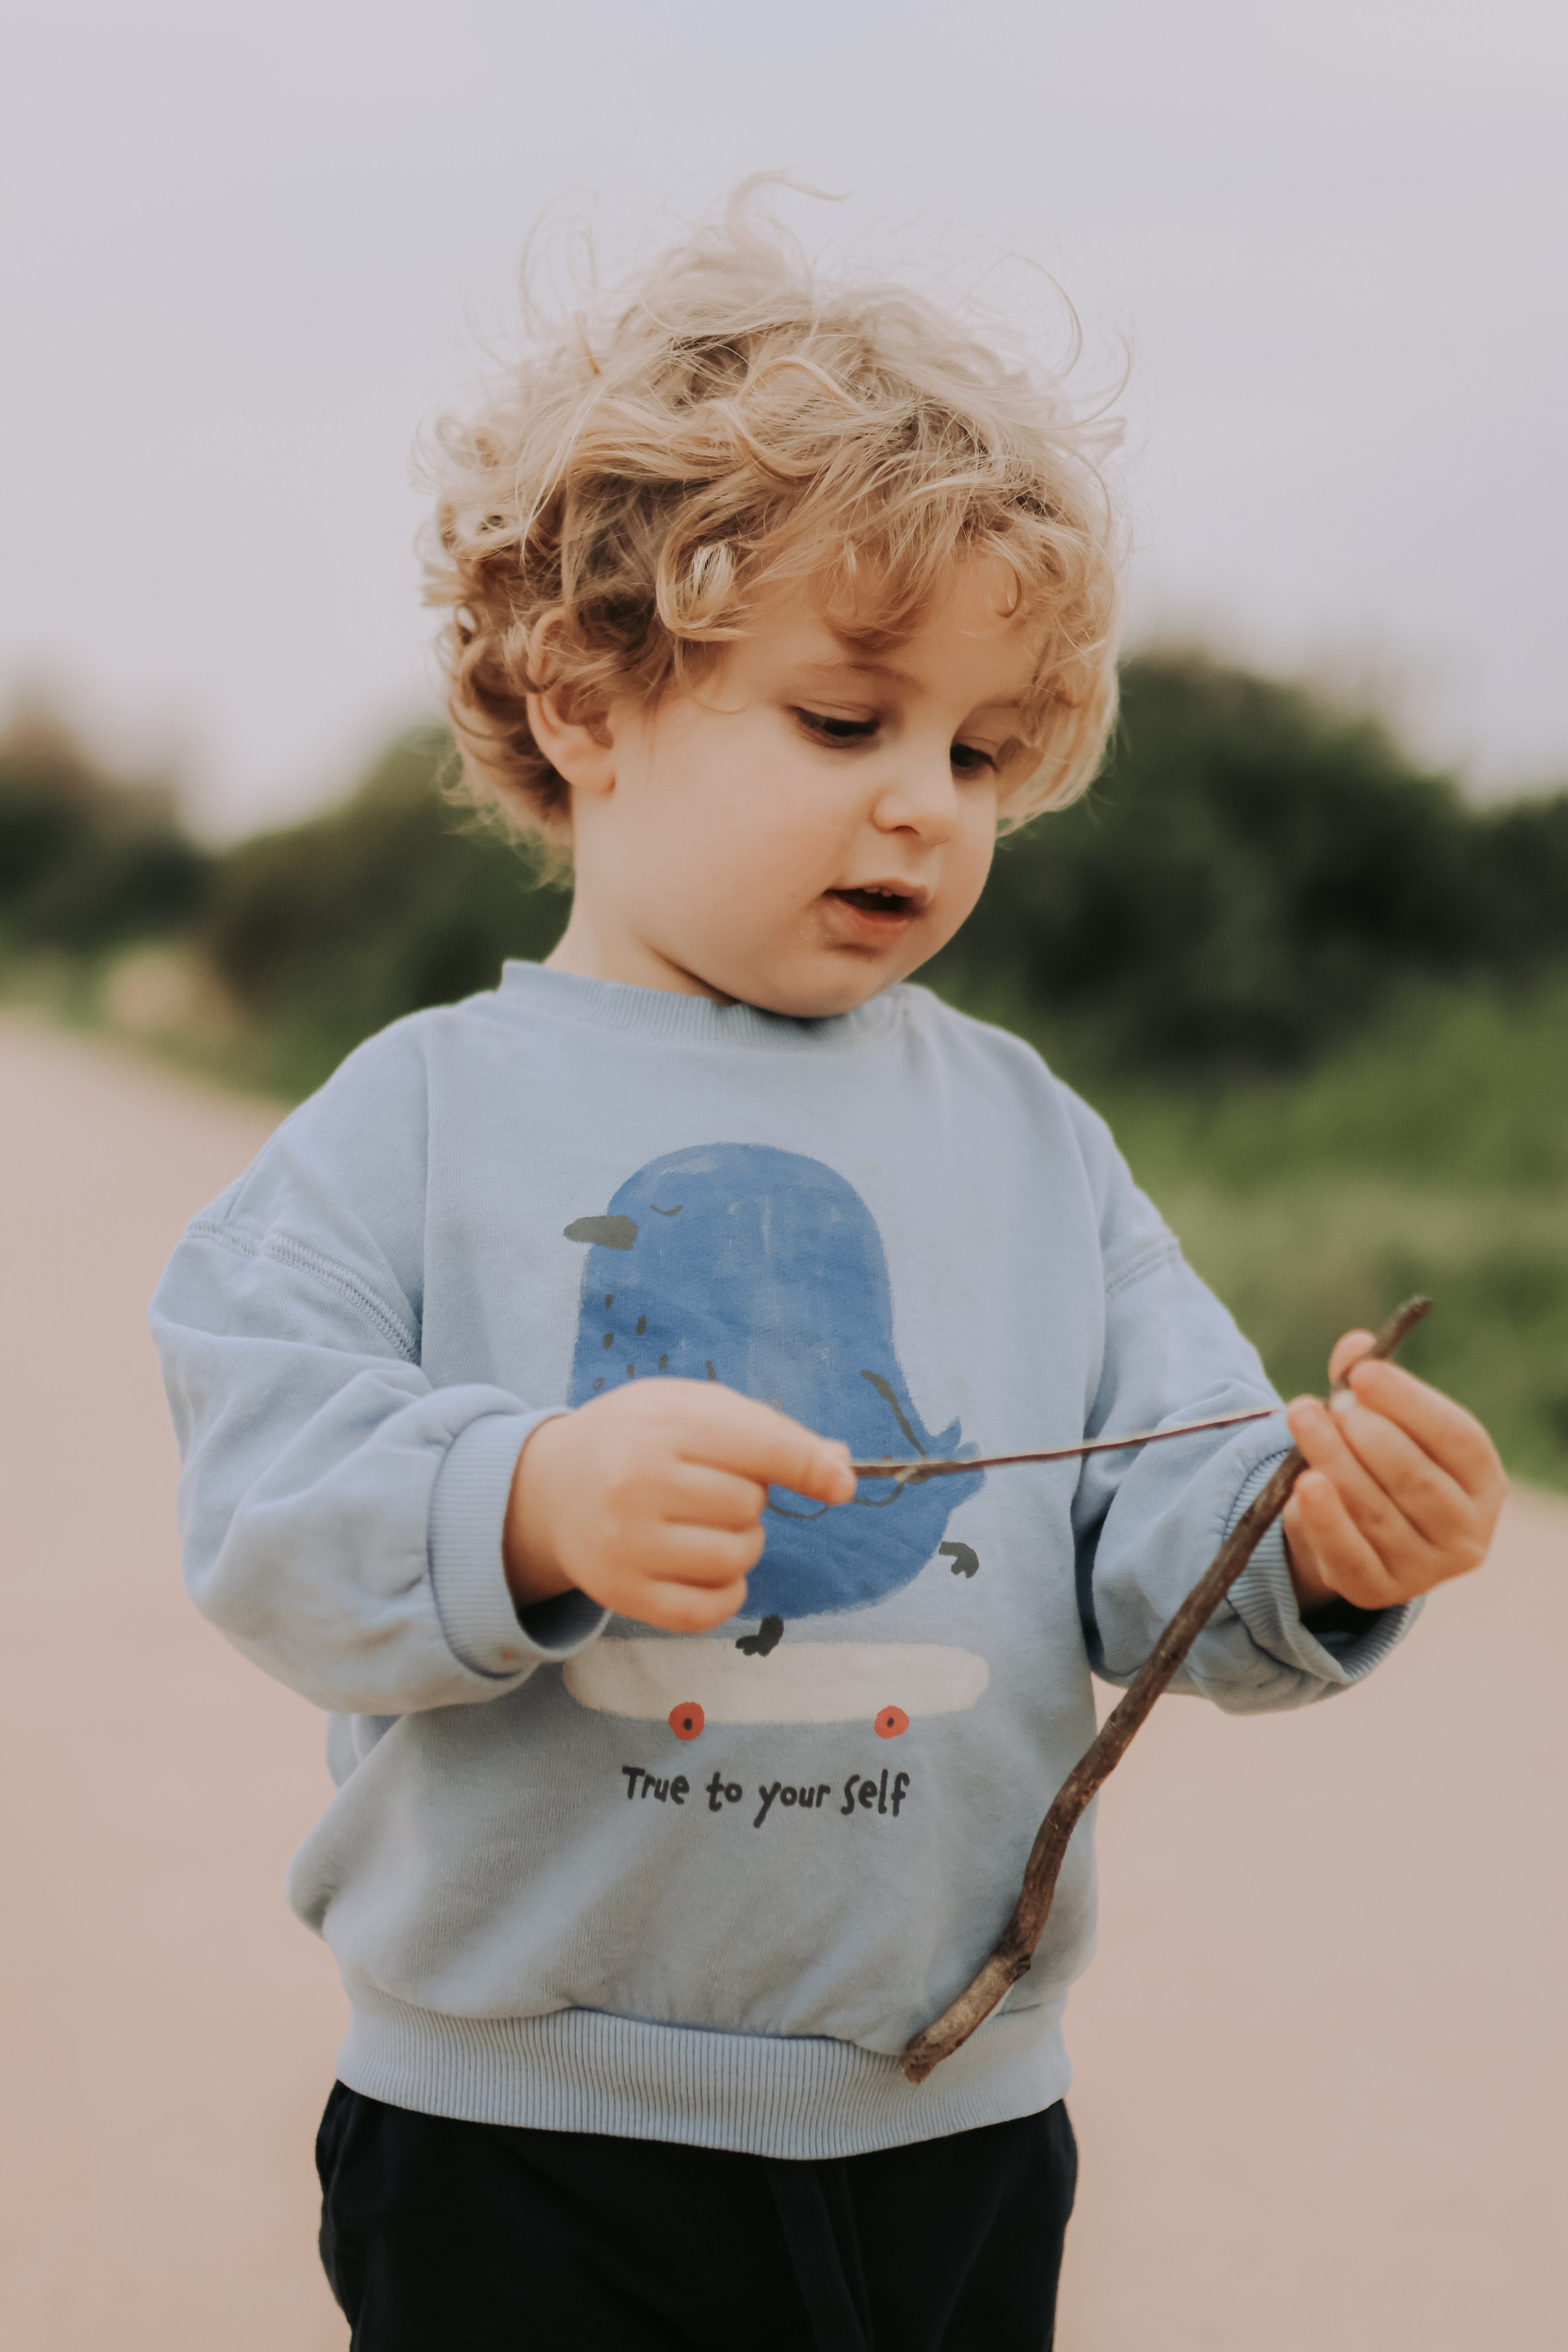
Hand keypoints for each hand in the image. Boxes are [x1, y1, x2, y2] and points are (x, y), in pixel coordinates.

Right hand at [502, 1379, 855, 1633]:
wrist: (551, 1484)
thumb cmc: (638, 1437)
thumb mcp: (693, 1407)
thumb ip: (768, 1430)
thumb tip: (840, 1467)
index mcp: (663, 1424)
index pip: (763, 1448)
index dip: (812, 1467)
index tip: (841, 1485)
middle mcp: (638, 1482)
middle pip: (751, 1505)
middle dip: (749, 1499)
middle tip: (709, 1488)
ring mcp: (625, 1542)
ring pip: (737, 1557)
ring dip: (740, 1544)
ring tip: (705, 1524)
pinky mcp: (620, 1592)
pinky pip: (708, 1610)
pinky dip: (726, 1593)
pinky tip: (707, 1569)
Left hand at [1282, 1330, 1505, 1614]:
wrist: (1348, 1533)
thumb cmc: (1375, 1465)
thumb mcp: (1379, 1423)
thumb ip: (1369, 1386)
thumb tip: (1356, 1345)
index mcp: (1483, 1482)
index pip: (1458, 1439)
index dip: (1410, 1402)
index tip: (1363, 1373)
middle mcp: (1466, 1532)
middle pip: (1416, 1477)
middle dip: (1367, 1432)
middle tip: (1327, 1402)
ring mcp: (1425, 1569)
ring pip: (1378, 1511)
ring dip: (1335, 1459)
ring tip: (1303, 1418)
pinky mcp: (1378, 1591)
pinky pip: (1349, 1554)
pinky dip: (1326, 1518)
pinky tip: (1305, 1483)